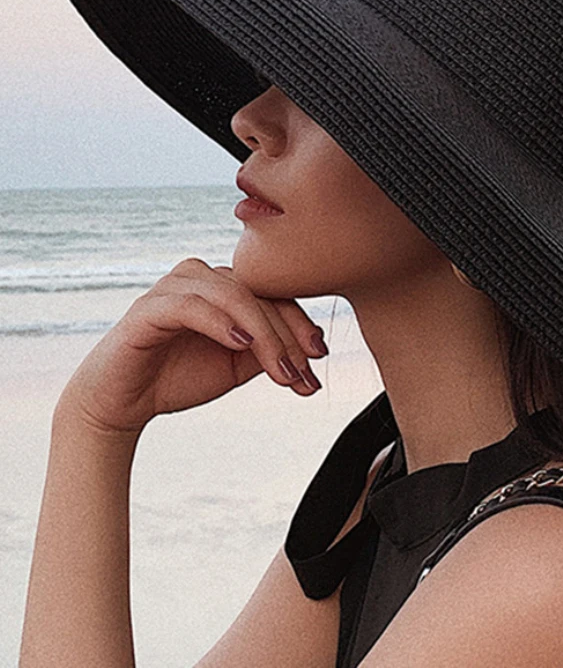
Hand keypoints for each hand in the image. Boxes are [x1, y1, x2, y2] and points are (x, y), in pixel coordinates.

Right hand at [55, 258, 326, 432]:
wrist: (123, 402)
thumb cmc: (179, 378)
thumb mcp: (237, 365)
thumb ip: (269, 349)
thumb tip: (314, 347)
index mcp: (225, 287)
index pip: (273, 296)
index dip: (300, 325)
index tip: (320, 357)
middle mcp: (203, 278)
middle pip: (259, 295)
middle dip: (287, 338)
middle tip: (305, 373)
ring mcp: (175, 287)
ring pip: (234, 296)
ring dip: (264, 335)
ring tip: (281, 370)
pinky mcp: (150, 306)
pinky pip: (193, 305)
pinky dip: (222, 323)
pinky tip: (242, 345)